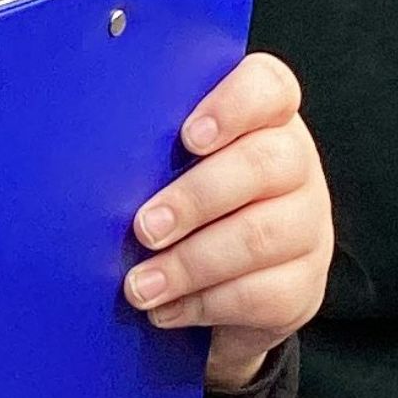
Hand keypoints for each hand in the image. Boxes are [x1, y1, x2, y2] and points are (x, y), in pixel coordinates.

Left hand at [122, 52, 333, 392]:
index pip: (269, 87)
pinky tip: (166, 310)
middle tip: (144, 229)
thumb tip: (89, 158)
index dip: (234, 106)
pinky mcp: (305, 286)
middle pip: (264, 164)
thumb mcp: (166, 173)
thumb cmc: (181, 214)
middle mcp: (296, 165)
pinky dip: (205, 305)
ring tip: (140, 285)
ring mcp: (308, 226)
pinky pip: (262, 294)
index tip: (188, 137)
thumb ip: (150, 153)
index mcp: (263, 120)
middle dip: (195, 198)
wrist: (219, 297)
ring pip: (261, 236)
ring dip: (190, 263)